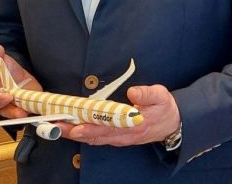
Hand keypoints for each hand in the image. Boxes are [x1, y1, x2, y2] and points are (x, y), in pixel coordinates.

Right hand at [0, 44, 42, 118]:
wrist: (12, 75)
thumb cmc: (1, 71)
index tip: (8, 96)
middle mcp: (3, 105)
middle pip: (8, 111)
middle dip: (15, 112)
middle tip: (22, 113)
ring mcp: (16, 107)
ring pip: (20, 113)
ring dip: (27, 113)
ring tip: (33, 112)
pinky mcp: (27, 106)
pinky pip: (31, 110)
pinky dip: (37, 110)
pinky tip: (44, 109)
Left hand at [59, 84, 180, 146]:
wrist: (173, 124)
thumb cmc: (164, 108)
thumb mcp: (161, 96)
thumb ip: (147, 94)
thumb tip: (133, 92)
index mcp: (134, 124)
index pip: (109, 127)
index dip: (91, 128)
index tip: (77, 126)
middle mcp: (124, 134)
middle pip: (96, 135)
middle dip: (75, 132)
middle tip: (58, 127)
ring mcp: (121, 137)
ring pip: (95, 138)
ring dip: (76, 134)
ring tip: (59, 128)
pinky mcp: (119, 137)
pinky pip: (99, 138)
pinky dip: (85, 135)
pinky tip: (74, 131)